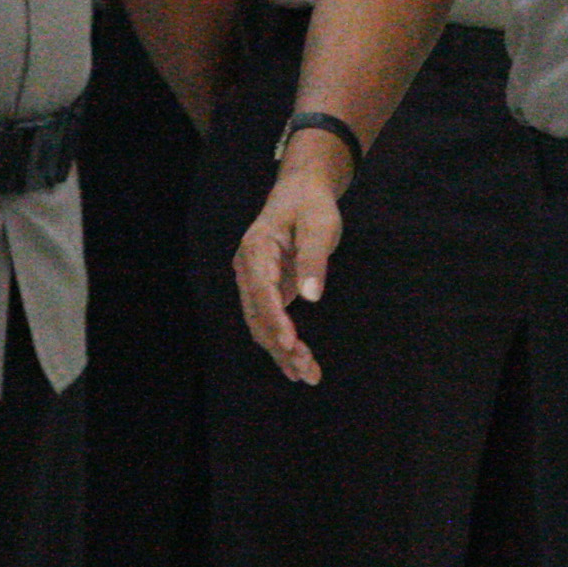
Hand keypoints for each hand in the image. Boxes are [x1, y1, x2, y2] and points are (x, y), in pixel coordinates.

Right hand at [233, 133, 351, 384]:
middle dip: (280, 345)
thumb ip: (314, 258)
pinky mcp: (266, 290)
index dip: (275, 320)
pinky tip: (297, 364)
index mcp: (256, 248)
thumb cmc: (310, 204)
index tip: (291, 344)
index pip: (261, 291)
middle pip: (257, 315)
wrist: (301, 191)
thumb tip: (311, 297)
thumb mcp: (319, 225)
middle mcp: (248, 268)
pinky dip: (283, 343)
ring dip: (281, 351)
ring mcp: (254, 281)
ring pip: (261, 324)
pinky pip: (270, 321)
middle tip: (306, 370)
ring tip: (307, 375)